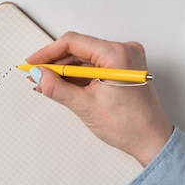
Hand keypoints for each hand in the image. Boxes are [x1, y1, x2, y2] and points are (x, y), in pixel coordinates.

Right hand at [26, 32, 172, 165]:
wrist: (151, 141)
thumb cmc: (129, 126)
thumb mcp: (85, 106)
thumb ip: (57, 88)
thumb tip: (39, 75)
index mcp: (117, 55)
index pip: (73, 43)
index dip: (48, 53)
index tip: (33, 62)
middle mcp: (125, 51)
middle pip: (80, 49)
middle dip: (56, 64)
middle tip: (37, 75)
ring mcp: (126, 59)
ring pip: (86, 58)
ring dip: (67, 71)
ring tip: (49, 84)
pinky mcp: (125, 69)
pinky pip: (96, 65)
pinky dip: (80, 76)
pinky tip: (65, 86)